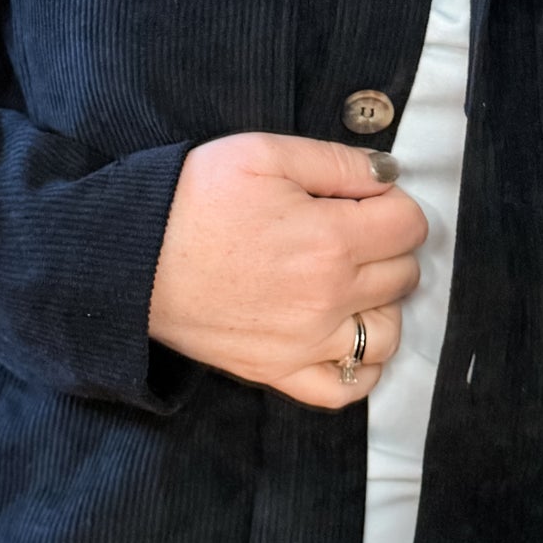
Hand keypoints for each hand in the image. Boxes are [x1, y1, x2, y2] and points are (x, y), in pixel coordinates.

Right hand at [148, 134, 427, 407]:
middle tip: (348, 230)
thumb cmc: (193, 198)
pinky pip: (347, 389)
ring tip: (350, 282)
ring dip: (381, 305)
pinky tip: (344, 336)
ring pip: (387, 333)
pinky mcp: (277, 372)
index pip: (410, 224)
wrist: (132, 257)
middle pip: (403, 274)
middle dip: (387, 246)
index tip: (362, 199)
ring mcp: (305, 343)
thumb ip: (337, 161)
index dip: (392, 203)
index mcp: (330, 239)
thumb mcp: (264, 154)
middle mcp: (327, 298)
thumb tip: (389, 173)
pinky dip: (359, 366)